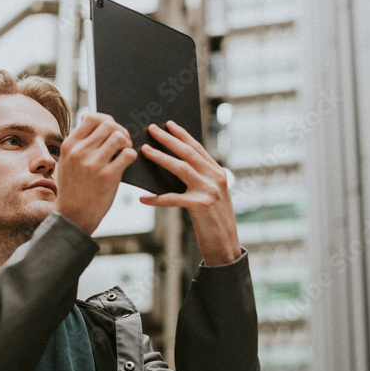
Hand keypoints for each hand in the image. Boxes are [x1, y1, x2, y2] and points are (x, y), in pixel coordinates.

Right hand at [55, 113, 136, 234]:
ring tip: (124, 152)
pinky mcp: (108, 176)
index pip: (92, 118)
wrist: (72, 217)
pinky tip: (126, 163)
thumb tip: (87, 116)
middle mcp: (80, 151)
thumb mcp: (67, 162)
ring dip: (127, 142)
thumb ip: (78, 141)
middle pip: (109, 125)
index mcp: (70, 145)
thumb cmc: (73, 188)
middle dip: (120, 131)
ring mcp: (94, 163)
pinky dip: (131, 156)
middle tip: (122, 143)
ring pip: (120, 137)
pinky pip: (128, 154)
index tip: (110, 129)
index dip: (106, 120)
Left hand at [139, 121, 241, 265]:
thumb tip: (173, 165)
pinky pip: (173, 198)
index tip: (169, 124)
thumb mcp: (211, 196)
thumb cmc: (213, 221)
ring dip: (160, 157)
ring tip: (144, 150)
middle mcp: (216, 178)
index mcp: (218, 172)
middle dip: (168, 139)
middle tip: (152, 129)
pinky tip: (143, 198)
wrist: (226, 246)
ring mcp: (209, 190)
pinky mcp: (201, 205)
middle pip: (188, 153)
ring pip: (181, 168)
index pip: (197, 148)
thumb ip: (199, 180)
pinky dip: (156, 198)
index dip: (183, 135)